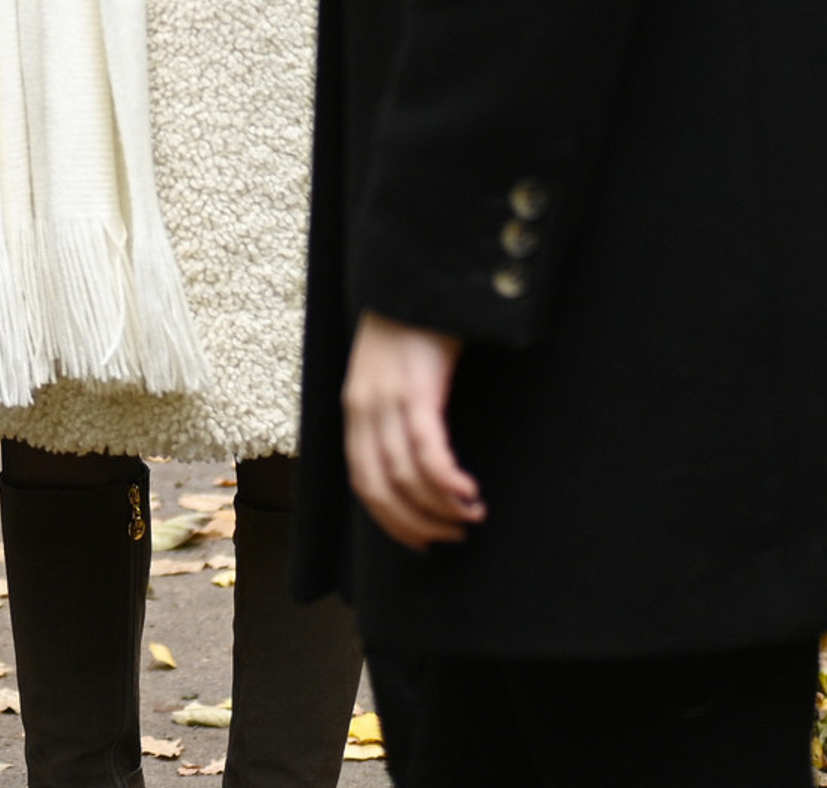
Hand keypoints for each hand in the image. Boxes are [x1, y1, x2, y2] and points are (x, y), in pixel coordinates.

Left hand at [341, 312, 482, 549]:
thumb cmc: (412, 332)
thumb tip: (418, 468)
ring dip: (440, 508)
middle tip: (454, 537)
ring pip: (406, 475)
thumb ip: (394, 417)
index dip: (391, 521)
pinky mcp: (415, 387)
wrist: (417, 280)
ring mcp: (386, 397)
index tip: (422, 544)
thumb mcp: (390, 377)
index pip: (363, 483)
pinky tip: (469, 493)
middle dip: (417, 524)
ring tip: (471, 517)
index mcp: (355, 409)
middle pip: (380, 487)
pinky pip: (427, 449)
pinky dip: (447, 481)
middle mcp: (363, 407)